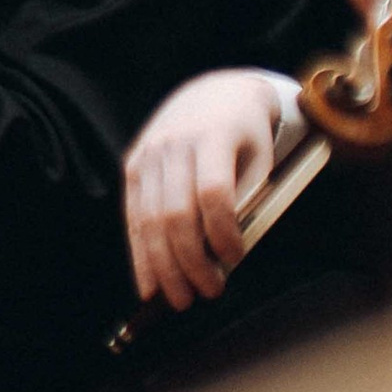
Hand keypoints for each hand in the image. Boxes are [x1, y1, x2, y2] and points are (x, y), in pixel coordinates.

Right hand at [123, 70, 284, 312]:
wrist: (215, 92)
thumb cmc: (246, 133)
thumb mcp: (259, 157)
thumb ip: (247, 199)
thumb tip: (225, 257)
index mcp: (214, 134)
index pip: (214, 192)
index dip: (223, 232)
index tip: (236, 257)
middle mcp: (175, 142)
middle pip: (176, 213)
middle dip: (191, 261)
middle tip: (208, 292)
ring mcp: (148, 153)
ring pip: (149, 221)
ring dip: (164, 268)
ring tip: (180, 298)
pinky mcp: (132, 165)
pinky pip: (132, 217)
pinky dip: (140, 255)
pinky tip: (149, 284)